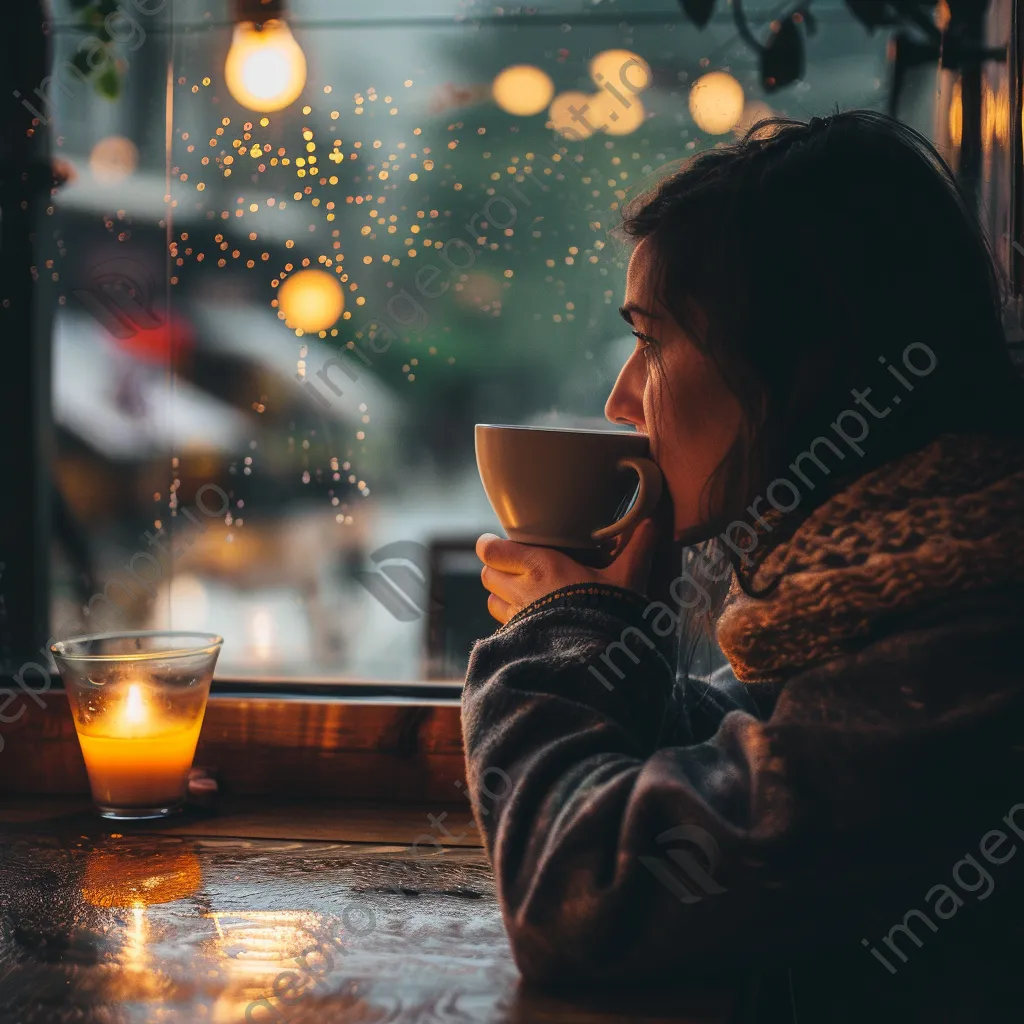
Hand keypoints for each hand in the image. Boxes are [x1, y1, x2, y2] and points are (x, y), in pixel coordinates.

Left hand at [477, 517, 661, 624]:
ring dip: (502, 596)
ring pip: (492, 601)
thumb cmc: (613, 611)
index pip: (490, 550)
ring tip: (522, 594)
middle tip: (516, 567)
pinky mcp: (520, 642)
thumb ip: (637, 545)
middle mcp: (521, 592)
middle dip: (498, 569)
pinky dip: (511, 622)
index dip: (490, 546)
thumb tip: (653, 517)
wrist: (603, 660)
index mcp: (540, 566)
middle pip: (488, 574)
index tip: (498, 543)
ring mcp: (517, 620)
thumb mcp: (628, 576)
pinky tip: (530, 622)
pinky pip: (503, 627)